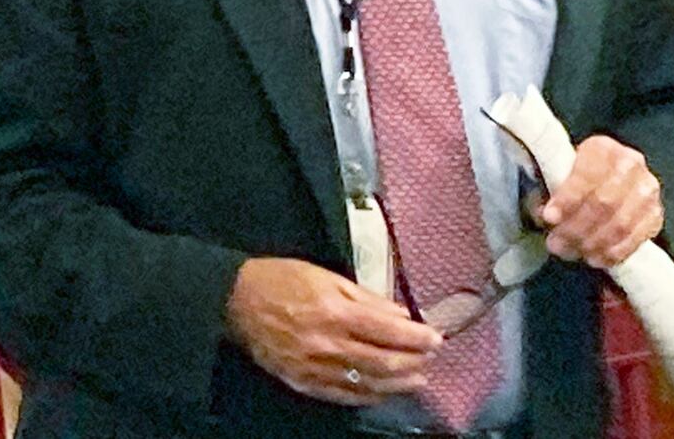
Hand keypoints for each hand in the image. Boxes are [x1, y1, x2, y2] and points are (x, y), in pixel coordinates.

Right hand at [225, 257, 441, 405]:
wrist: (237, 302)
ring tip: (417, 379)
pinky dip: (367, 396)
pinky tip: (383, 392)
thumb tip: (400, 314)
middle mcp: (328, 345)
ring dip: (397, 384)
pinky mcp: (302, 383)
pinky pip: (342, 395)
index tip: (436, 338)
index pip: (388, 331)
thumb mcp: (327, 276)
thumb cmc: (284, 279)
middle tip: (431, 358)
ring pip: (366, 384)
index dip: (416, 337)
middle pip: (382, 362)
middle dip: (412, 362)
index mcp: (336, 312)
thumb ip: (366, 297)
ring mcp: (315, 369)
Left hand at [538, 134, 663, 268]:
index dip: (568, 198)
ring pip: (621, 223)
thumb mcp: (559, 176)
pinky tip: (596, 258)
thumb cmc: (577, 181)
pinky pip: (637, 239)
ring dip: (593, 243)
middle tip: (556, 243)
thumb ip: (550, 192)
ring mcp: (647, 190)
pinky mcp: (655, 214)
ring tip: (572, 252)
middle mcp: (631, 164)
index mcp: (602, 148)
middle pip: (605, 201)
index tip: (549, 218)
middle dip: (577, 227)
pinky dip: (614, 253)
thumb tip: (546, 216)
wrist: (607, 184)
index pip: (588, 174)